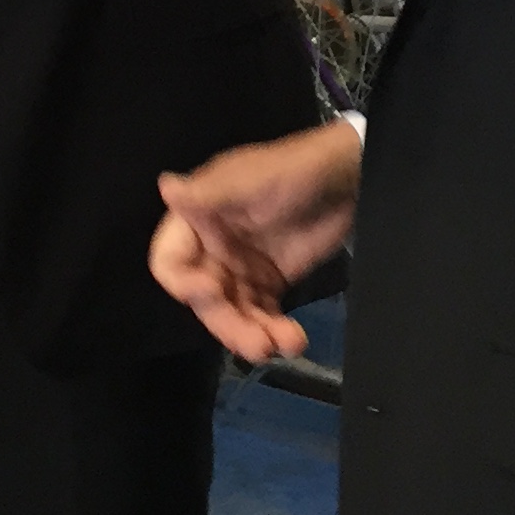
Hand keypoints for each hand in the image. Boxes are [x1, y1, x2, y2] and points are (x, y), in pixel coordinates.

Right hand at [148, 117, 364, 360]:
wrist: (348, 176)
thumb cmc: (295, 169)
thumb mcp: (253, 179)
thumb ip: (210, 193)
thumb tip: (166, 186)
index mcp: (199, 219)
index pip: (171, 260)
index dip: (182, 282)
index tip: (208, 292)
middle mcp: (214, 249)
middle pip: (204, 299)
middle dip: (227, 323)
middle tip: (257, 342)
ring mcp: (242, 270)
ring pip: (233, 315)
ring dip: (253, 335)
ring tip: (282, 345)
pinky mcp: (270, 284)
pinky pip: (262, 317)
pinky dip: (275, 332)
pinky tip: (293, 340)